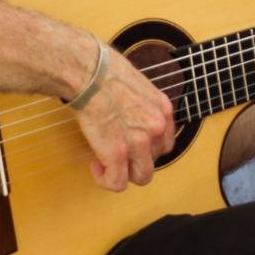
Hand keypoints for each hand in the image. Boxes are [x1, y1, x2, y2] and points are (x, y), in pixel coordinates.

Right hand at [72, 46, 175, 192]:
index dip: (146, 147)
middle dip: (135, 160)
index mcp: (163, 109)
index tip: (129, 142)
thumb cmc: (105, 72)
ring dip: (124, 173)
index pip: (165, 142)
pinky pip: (117, 182)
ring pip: (142, 177)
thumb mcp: (138, 86)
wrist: (90, 72)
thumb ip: (142, 106)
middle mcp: (157, 127)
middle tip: (117, 151)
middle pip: (155, 160)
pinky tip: (96, 166)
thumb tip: (131, 115)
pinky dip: (106, 180)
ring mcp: (140, 142)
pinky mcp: (118, 153)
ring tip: (106, 162)